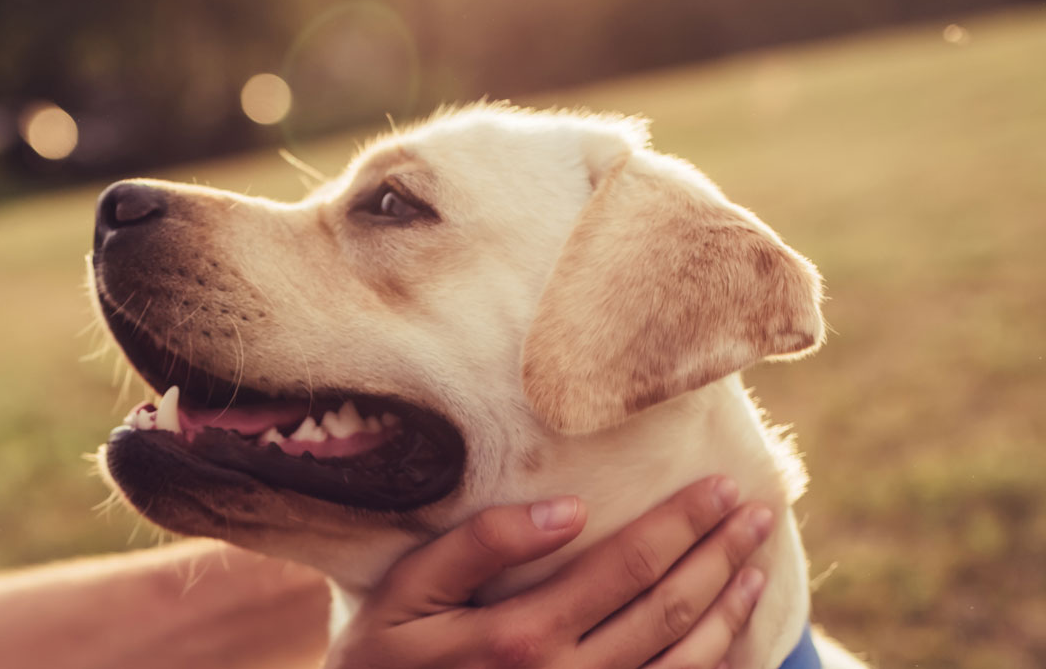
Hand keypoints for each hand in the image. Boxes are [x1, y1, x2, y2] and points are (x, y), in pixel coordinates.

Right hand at [325, 476, 773, 668]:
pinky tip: (729, 639)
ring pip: (686, 664)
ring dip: (729, 611)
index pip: (630, 565)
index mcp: (522, 637)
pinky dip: (712, 667)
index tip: (721, 485)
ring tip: (754, 566)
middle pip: (670, 610)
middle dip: (720, 554)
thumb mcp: (402, 593)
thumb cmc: (378, 661)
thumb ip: (479, 544)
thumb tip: (569, 510)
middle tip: (756, 510)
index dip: (683, 522)